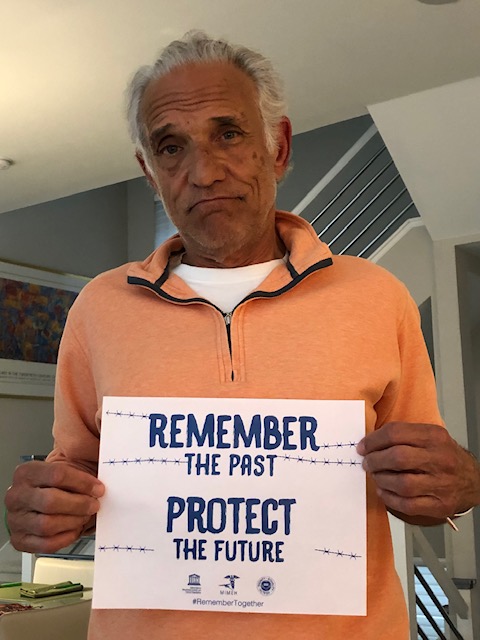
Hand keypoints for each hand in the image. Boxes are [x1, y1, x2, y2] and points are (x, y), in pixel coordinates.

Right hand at [4, 461, 104, 552]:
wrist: (37, 499)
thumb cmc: (53, 485)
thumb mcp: (62, 468)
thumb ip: (79, 468)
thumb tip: (99, 480)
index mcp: (26, 473)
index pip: (57, 474)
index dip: (82, 482)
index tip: (98, 488)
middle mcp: (17, 495)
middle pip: (50, 501)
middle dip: (79, 504)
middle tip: (94, 504)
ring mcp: (16, 519)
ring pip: (47, 525)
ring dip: (73, 522)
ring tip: (84, 516)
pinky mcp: (20, 539)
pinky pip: (46, 544)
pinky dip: (65, 538)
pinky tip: (74, 529)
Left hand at [357, 422, 479, 520]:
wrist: (472, 480)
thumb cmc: (444, 456)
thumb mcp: (429, 436)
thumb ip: (403, 436)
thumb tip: (370, 442)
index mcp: (435, 436)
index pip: (396, 433)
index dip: (373, 440)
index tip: (363, 447)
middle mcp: (440, 459)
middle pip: (398, 458)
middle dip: (375, 460)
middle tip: (367, 463)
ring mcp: (441, 484)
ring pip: (402, 483)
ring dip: (381, 480)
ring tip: (376, 476)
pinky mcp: (440, 505)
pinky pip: (408, 504)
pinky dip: (390, 498)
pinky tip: (384, 491)